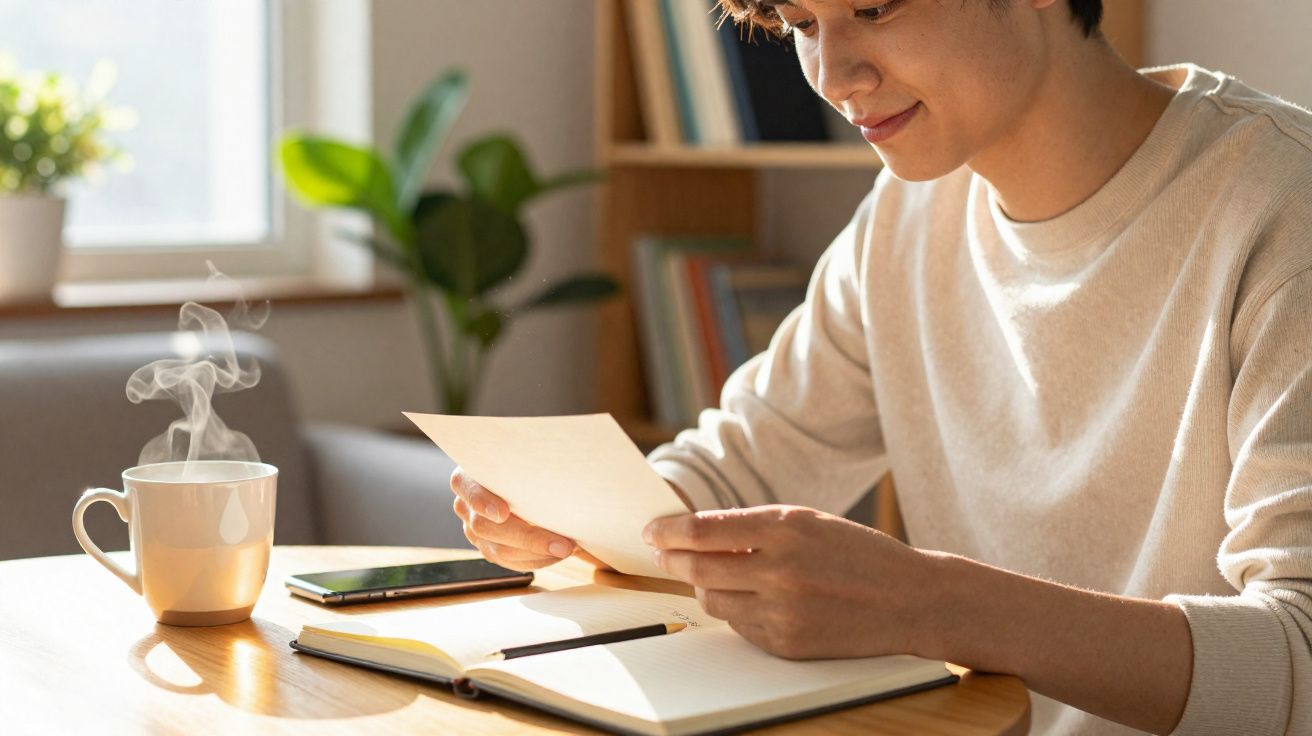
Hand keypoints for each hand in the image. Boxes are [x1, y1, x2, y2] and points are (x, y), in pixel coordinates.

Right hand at [449, 467, 612, 571]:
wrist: (518, 477)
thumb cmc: (521, 463)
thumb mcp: (519, 456)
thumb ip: (524, 465)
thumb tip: (554, 470)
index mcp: (467, 478)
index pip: (468, 489)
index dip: (483, 502)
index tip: (504, 513)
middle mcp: (465, 506)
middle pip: (487, 527)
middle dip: (528, 538)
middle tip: (562, 543)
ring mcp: (473, 530)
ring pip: (499, 550)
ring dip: (537, 553)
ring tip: (566, 548)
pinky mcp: (488, 547)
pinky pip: (509, 562)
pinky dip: (535, 560)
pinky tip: (555, 555)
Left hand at [643, 505, 932, 659]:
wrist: (909, 600)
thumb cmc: (858, 554)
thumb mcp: (808, 521)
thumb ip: (754, 526)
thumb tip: (695, 533)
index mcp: (786, 529)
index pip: (704, 530)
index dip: (669, 531)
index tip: (652, 530)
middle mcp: (781, 570)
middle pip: (698, 568)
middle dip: (672, 559)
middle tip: (662, 553)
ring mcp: (783, 611)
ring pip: (712, 600)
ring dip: (704, 585)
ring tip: (717, 573)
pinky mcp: (785, 643)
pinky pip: (738, 626)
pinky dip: (736, 609)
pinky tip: (753, 597)